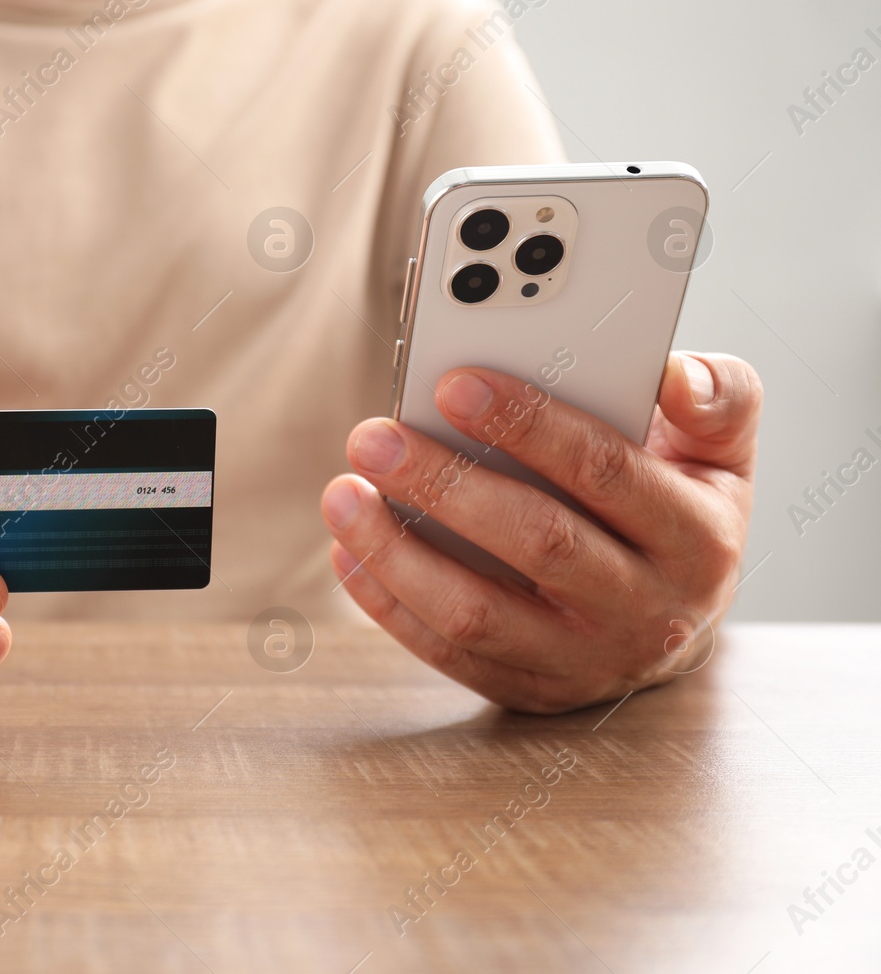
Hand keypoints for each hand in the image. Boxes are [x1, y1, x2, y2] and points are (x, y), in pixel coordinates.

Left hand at [320, 352, 761, 712]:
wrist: (676, 619)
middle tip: (374, 438)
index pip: (607, 473)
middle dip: (445, 485)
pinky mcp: (530, 691)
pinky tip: (350, 551)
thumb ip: (719, 399)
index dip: (528, 425)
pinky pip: (448, 654)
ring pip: (479, 614)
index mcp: (697, 539)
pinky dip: (389, 605)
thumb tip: (676, 374)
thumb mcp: (722, 453)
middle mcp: (647, 611)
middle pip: (537, 543)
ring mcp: (584, 661)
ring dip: (398, 554)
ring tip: (343, 494)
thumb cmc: (682, 509)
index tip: (452, 384)